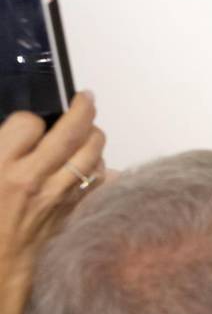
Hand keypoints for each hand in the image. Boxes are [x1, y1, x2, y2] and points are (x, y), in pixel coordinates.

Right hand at [0, 93, 104, 279]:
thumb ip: (1, 150)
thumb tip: (25, 132)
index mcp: (0, 167)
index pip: (27, 122)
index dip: (29, 118)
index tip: (29, 122)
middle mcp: (33, 180)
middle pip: (71, 132)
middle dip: (82, 109)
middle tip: (85, 100)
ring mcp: (57, 198)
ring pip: (92, 154)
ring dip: (94, 138)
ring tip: (89, 130)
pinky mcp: (71, 213)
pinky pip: (97, 182)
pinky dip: (100, 168)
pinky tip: (92, 164)